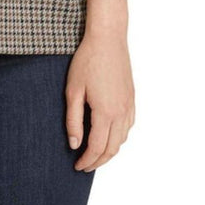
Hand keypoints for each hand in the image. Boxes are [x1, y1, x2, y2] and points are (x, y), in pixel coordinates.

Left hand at [65, 31, 135, 171]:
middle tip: (84, 165)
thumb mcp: (73, 90)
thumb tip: (74, 144)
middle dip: (98, 161)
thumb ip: (73, 120)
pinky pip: (128, 126)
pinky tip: (109, 135)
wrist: (108, 39)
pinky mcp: (132, 98)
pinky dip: (119, 137)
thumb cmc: (87, 60)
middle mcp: (121, 112)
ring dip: (110, 151)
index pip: (97, 147)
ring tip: (95, 153)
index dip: (87, 160)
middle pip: (112, 148)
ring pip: (122, 139)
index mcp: (105, 112)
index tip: (77, 165)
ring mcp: (129, 105)